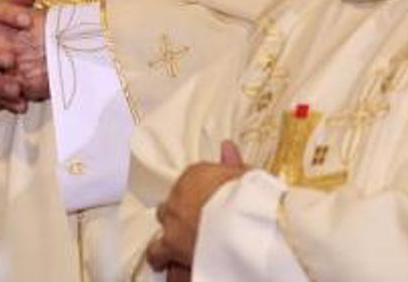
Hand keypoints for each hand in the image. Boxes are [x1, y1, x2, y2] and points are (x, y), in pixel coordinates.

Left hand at [145, 141, 246, 271]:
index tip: (208, 203)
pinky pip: (158, 252)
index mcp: (195, 174)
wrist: (242, 224)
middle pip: (172, 203)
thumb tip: (228, 145)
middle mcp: (178, 194)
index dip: (199, 195)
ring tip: (174, 245)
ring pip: (162, 224)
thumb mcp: (247, 177)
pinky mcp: (171, 245)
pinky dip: (161, 256)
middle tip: (193, 223)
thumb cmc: (249, 198)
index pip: (191, 181)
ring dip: (168, 234)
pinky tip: (165, 261)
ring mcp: (172, 219)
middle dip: (180, 212)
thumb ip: (232, 163)